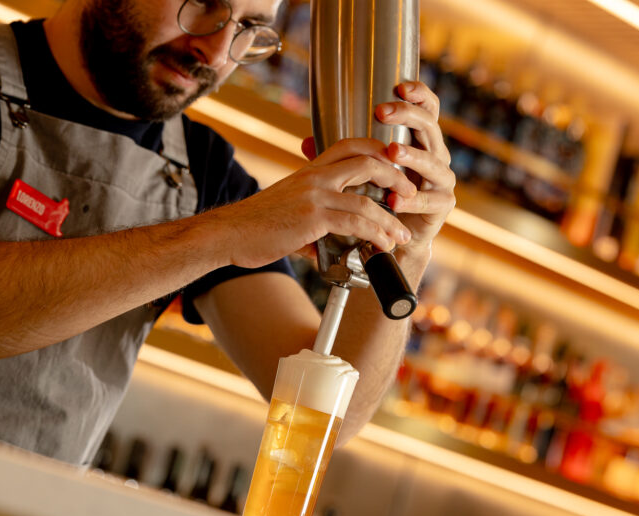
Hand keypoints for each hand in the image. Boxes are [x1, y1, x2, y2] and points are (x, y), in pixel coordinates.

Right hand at [206, 138, 417, 268]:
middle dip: (396, 178)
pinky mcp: (312, 219)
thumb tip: (321, 246)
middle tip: (410, 194)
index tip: (394, 169)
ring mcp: (314, 196)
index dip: (378, 151)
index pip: (350, 146)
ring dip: (390, 220)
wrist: (228, 235)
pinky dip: (375, 235)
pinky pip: (355, 224)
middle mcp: (314, 177)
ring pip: (366, 201)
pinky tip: (383, 246)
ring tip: (401, 235)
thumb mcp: (286, 213)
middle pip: (367, 162)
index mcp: (309, 171)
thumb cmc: (254, 227)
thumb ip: (311, 224)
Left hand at [300, 81, 455, 258]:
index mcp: (419, 141)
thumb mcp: (357, 174)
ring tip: (393, 153)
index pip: (426, 109)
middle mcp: (436, 155)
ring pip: (433, 161)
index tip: (399, 86)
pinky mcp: (443, 205)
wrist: (395, 238)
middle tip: (383, 113)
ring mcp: (442, 180)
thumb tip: (306, 142)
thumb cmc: (378, 199)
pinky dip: (413, 199)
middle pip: (430, 126)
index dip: (417, 94)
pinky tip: (396, 200)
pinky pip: (430, 200)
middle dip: (407, 117)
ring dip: (413, 156)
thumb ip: (338, 159)